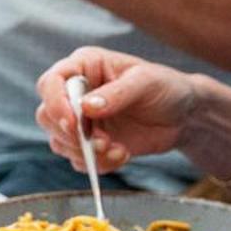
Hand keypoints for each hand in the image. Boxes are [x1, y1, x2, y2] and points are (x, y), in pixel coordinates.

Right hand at [35, 48, 201, 174]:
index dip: (55, 103)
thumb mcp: (145, 82)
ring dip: (85, 152)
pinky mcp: (90, 144)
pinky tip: (123, 155)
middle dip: (70, 134)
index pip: (51, 82)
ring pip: (59, 142)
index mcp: (84, 67)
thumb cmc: (166, 87)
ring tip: (117, 150)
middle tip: (99, 141)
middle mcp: (76, 93)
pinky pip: (79, 160)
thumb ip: (116, 93)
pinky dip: (98, 164)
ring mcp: (81, 121)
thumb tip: (86, 108)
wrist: (183, 116)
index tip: (73, 123)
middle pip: (47, 116)